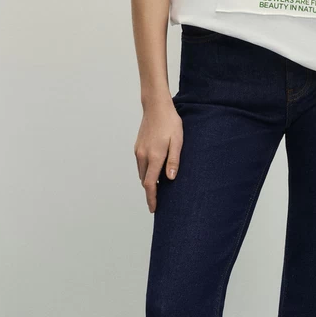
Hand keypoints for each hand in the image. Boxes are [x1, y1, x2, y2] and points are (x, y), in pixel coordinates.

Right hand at [134, 97, 182, 212]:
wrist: (156, 107)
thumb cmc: (170, 123)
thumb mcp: (178, 141)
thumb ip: (173, 161)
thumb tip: (170, 179)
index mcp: (155, 157)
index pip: (150, 184)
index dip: (152, 198)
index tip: (153, 209)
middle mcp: (143, 156)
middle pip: (145, 181)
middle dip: (150, 192)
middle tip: (160, 201)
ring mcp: (139, 151)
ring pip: (142, 173)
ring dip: (148, 181)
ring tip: (159, 187)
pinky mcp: (137, 147)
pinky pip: (141, 165)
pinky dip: (146, 172)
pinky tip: (155, 171)